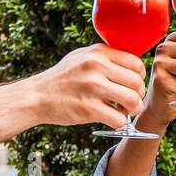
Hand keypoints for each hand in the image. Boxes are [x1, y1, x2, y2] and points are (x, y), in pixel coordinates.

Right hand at [30, 44, 145, 128]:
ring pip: (133, 101)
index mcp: (98, 52)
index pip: (136, 63)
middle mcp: (97, 66)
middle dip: (138, 95)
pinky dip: (119, 123)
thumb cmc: (62, 78)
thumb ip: (105, 58)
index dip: (139, 77)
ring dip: (133, 110)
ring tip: (124, 111)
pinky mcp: (89, 109)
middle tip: (128, 102)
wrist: (36, 96)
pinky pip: (119, 119)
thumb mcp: (82, 57)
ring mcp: (93, 87)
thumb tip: (133, 64)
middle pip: (137, 83)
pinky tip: (111, 119)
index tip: (132, 85)